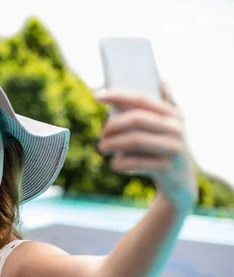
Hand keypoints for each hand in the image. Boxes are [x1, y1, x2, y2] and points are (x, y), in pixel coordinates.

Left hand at [95, 85, 197, 209]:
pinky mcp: (167, 167)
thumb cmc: (158, 149)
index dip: (118, 96)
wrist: (178, 180)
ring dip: (113, 144)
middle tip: (102, 134)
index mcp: (172, 112)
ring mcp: (174, 147)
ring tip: (102, 147)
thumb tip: (109, 95)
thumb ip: (138, 112)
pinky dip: (120, 163)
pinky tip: (114, 164)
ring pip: (136, 140)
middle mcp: (176, 127)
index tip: (97, 96)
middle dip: (114, 125)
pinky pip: (136, 162)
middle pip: (137, 119)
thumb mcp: (155, 129)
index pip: (141, 99)